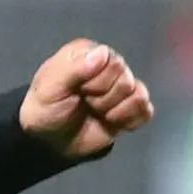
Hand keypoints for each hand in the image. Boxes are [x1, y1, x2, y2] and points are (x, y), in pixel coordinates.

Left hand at [19, 40, 153, 160]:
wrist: (49, 141)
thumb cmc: (46, 108)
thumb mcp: (50, 87)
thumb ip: (74, 69)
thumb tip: (103, 53)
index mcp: (90, 53)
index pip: (112, 62)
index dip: (97, 82)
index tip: (79, 90)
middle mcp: (109, 65)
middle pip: (125, 80)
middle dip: (103, 99)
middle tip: (85, 103)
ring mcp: (122, 87)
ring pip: (138, 96)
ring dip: (114, 111)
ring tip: (96, 113)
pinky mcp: (130, 108)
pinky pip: (146, 111)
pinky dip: (130, 120)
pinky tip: (112, 122)